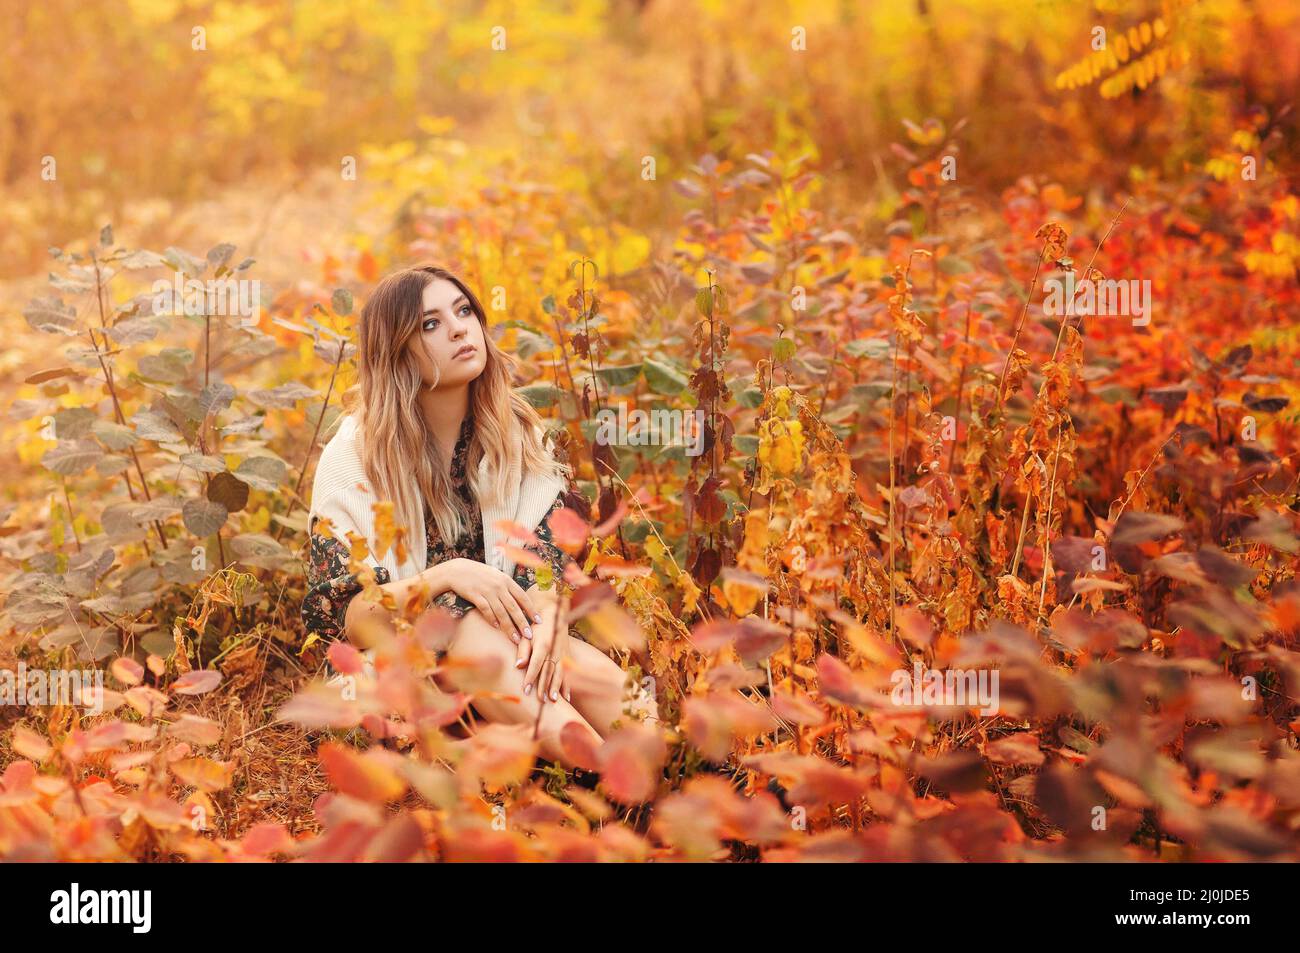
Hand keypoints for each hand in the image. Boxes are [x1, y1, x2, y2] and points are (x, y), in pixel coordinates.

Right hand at [434, 558, 540, 644]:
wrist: (458, 570)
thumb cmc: (479, 575)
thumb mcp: (497, 576)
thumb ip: (508, 588)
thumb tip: (521, 603)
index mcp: (507, 580)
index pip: (523, 597)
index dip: (532, 610)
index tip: (539, 621)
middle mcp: (499, 585)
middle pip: (514, 607)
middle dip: (523, 623)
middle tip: (529, 636)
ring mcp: (487, 590)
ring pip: (501, 612)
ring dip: (509, 627)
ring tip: (515, 639)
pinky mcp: (475, 595)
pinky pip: (486, 610)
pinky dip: (492, 619)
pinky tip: (496, 627)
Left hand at [516, 588, 570, 702]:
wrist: (555, 615)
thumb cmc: (536, 627)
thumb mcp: (526, 636)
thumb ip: (523, 651)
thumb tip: (518, 666)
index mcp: (543, 644)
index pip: (536, 664)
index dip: (531, 677)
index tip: (525, 690)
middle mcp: (555, 650)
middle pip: (549, 671)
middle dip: (545, 686)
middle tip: (541, 700)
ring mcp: (563, 654)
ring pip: (560, 673)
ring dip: (557, 687)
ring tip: (553, 700)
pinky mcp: (568, 657)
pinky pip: (569, 673)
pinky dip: (568, 686)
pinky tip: (566, 698)